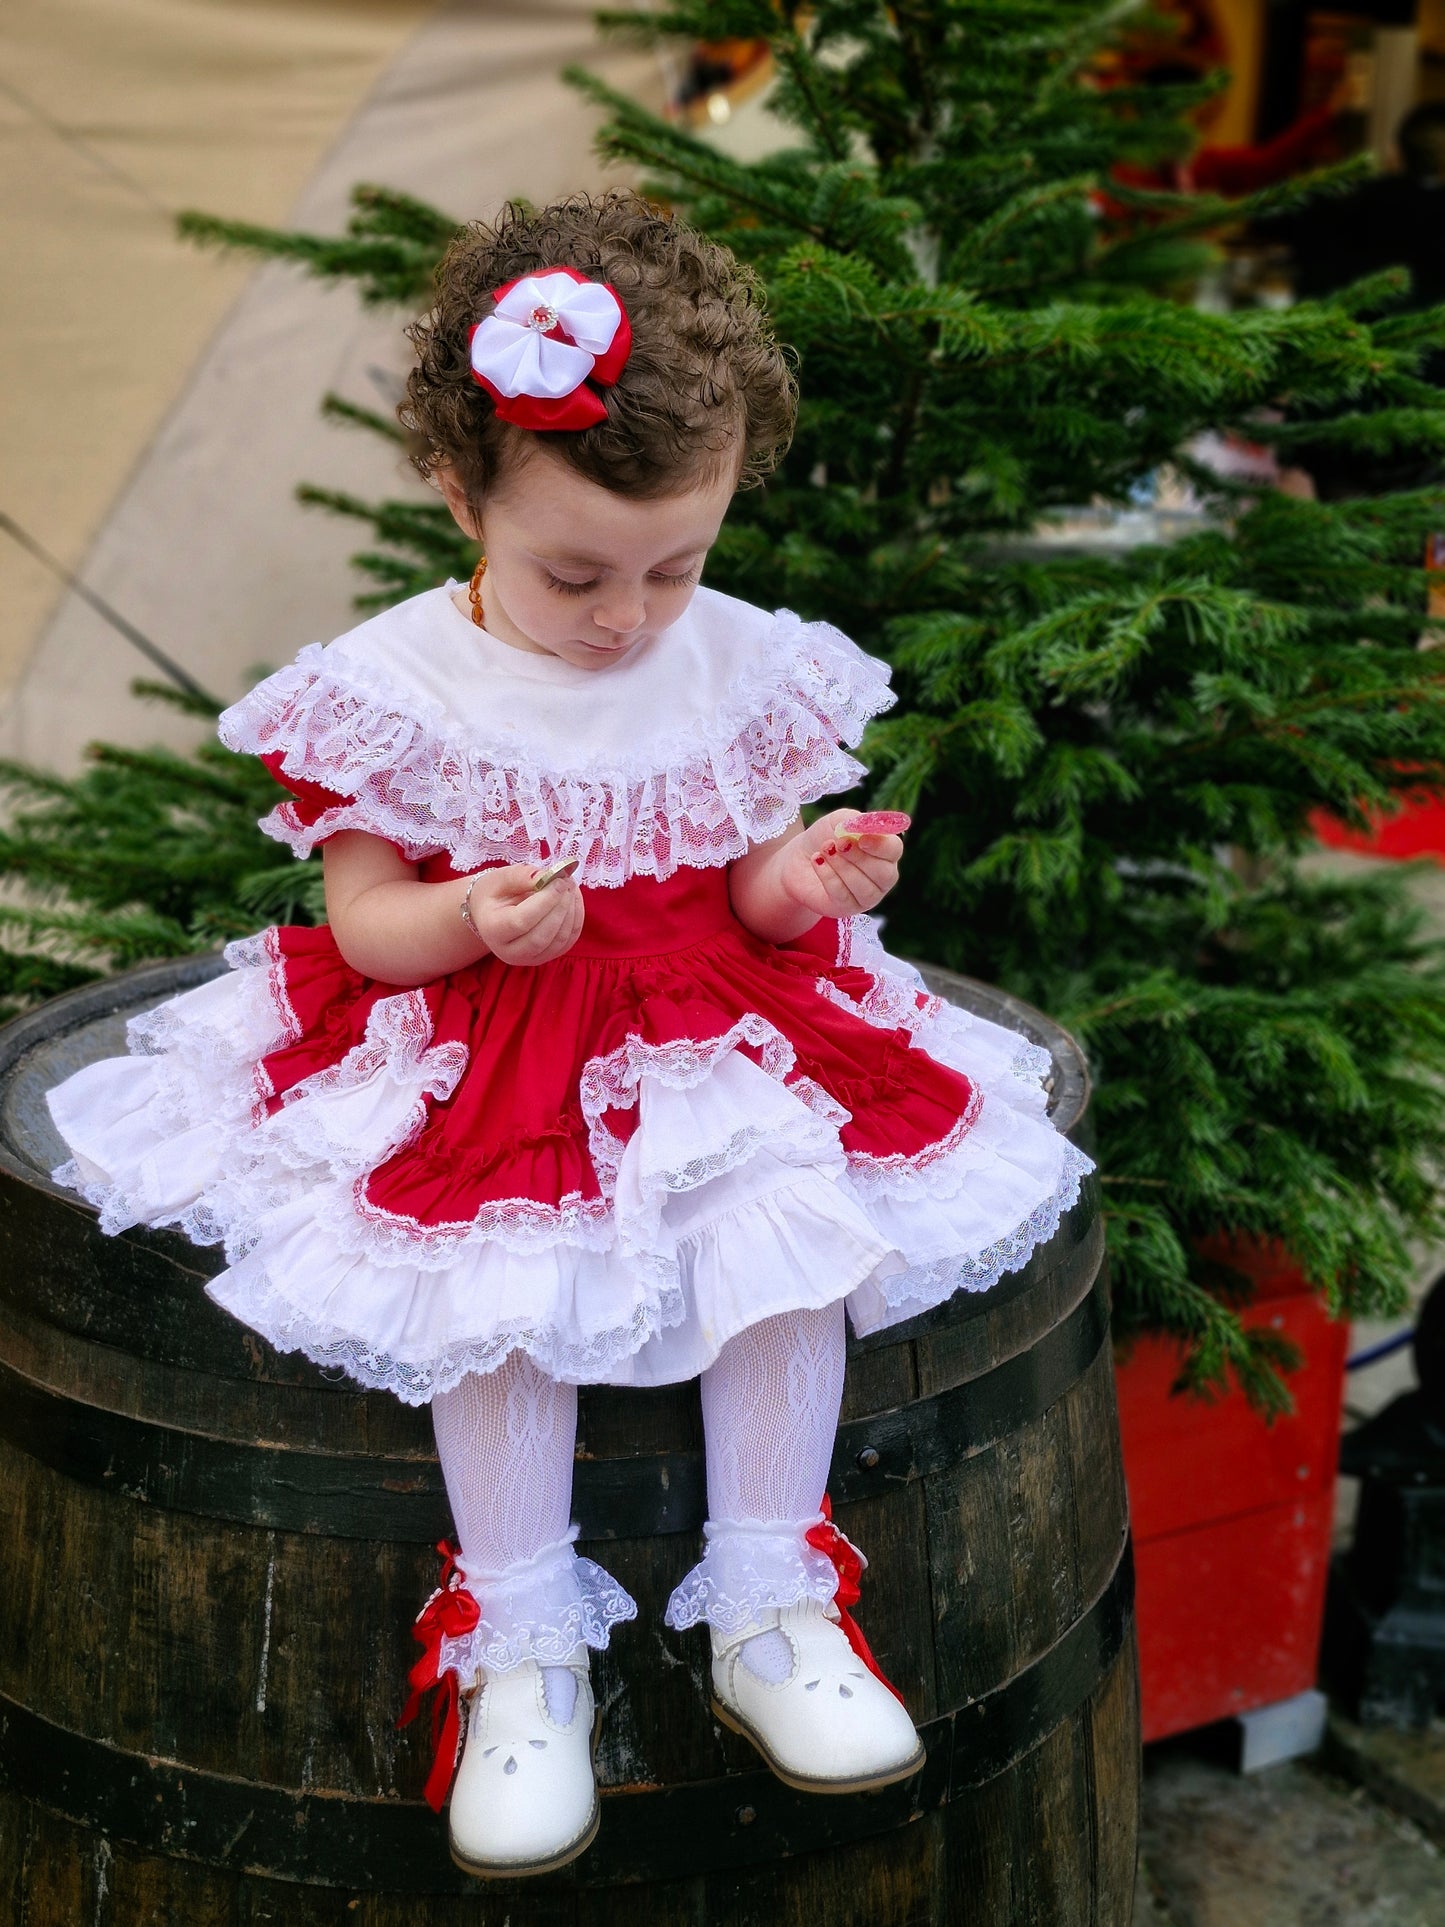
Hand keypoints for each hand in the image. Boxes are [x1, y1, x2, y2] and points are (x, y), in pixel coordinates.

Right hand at [462, 864, 584, 964]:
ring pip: (559, 940)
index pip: (521, 921)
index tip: (558, 881)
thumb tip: (547, 875)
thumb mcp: (500, 879)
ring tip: (570, 886)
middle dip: (560, 907)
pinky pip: (569, 940)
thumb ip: (520, 876)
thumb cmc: (495, 894)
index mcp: (492, 930)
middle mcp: (509, 951)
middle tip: (568, 881)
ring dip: (571, 911)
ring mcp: (530, 959)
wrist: (492, 914)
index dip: (544, 901)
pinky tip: (573, 898)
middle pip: (542, 936)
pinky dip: (576, 918)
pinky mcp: (547, 957)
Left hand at [778, 809, 904, 917]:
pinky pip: (844, 896)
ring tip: (825, 850)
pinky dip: (829, 877)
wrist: (798, 859)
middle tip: (838, 843)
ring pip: (864, 888)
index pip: (894, 850)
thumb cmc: (825, 837)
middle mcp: (882, 876)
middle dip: (859, 857)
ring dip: (842, 867)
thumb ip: (855, 821)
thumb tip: (866, 827)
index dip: (880, 845)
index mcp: (885, 852)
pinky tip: (818, 861)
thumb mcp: (838, 821)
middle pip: (883, 873)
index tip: (861, 839)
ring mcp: (867, 896)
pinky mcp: (847, 908)